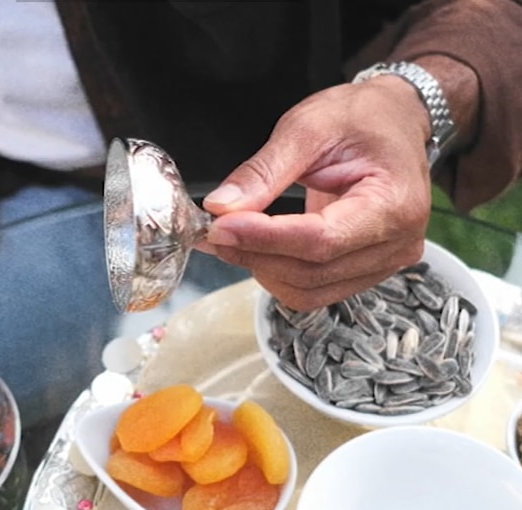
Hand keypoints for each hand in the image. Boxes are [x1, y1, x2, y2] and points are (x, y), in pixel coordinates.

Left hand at [196, 74, 435, 310]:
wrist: (394, 122)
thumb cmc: (360, 118)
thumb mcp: (308, 127)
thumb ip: (264, 171)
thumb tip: (221, 208)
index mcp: (395, 204)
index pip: (322, 239)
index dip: (265, 239)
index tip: (220, 226)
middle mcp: (398, 244)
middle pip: (311, 271)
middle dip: (254, 254)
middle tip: (212, 230)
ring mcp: (384, 263)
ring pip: (308, 289)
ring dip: (260, 268)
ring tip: (228, 238)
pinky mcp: (364, 271)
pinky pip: (313, 289)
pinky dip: (276, 273)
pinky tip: (254, 248)